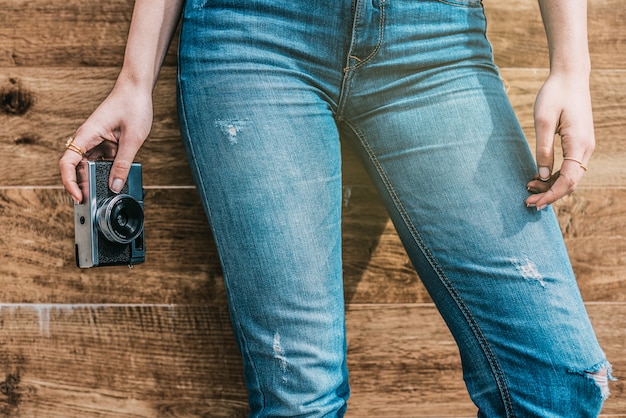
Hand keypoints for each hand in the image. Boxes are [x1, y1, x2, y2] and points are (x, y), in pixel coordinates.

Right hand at [59, 80, 152, 202]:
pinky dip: (108, 170)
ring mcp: (96, 140)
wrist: (137, 88)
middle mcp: (87, 139)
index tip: (78, 197)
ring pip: (91, 165)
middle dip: (84, 185)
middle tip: (95, 203)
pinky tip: (117, 179)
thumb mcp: (132, 139)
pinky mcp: (105, 141)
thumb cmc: (133, 106)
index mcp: (87, 135)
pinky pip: (103, 160)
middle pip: (78, 168)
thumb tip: (115, 186)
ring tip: (107, 195)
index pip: (68, 163)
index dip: (69, 182)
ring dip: (97, 179)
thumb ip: (123, 164)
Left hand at [525, 72, 594, 209]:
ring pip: (571, 176)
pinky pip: (570, 167)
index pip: (568, 180)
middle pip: (571, 182)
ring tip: (529, 188)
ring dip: (551, 186)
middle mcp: (586, 148)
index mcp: (579, 144)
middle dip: (550, 195)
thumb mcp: (543, 121)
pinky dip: (555, 175)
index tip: (533, 202)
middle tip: (527, 202)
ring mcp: (584, 146)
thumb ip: (543, 148)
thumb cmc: (554, 95)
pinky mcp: (579, 143)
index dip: (551, 194)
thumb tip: (542, 174)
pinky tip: (538, 176)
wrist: (570, 77)